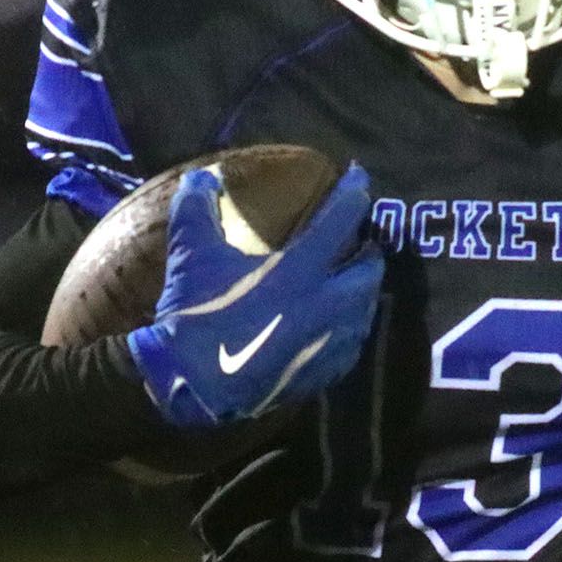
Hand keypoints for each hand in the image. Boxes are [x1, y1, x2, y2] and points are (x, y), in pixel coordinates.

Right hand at [126, 165, 384, 430]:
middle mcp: (328, 302)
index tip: (358, 175)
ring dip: (363, 287)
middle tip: (357, 240)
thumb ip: (197, 210)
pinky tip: (337, 321)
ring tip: (349, 279)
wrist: (192, 386)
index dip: (355, 190)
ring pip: (367, 306)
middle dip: (368, 249)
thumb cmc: (194, 316)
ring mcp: (332, 340)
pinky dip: (352, 324)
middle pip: (370, 267)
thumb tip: (201, 176)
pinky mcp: (327, 371)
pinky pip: (355, 341)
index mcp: (300, 269)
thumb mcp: (191, 256)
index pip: (343, 218)